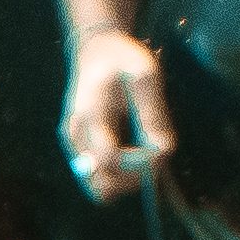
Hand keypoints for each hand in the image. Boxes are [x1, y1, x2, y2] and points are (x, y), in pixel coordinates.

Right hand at [64, 27, 174, 197]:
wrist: (96, 50)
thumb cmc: (124, 59)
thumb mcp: (146, 76)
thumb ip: (154, 114)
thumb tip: (164, 152)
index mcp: (91, 115)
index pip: (110, 159)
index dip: (139, 164)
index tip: (161, 149)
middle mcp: (76, 137)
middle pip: (102, 186)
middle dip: (135, 179)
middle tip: (157, 155)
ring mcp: (75, 146)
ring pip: (99, 188)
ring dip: (128, 180)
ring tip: (147, 152)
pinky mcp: (80, 150)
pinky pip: (100, 177)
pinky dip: (120, 174)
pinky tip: (136, 151)